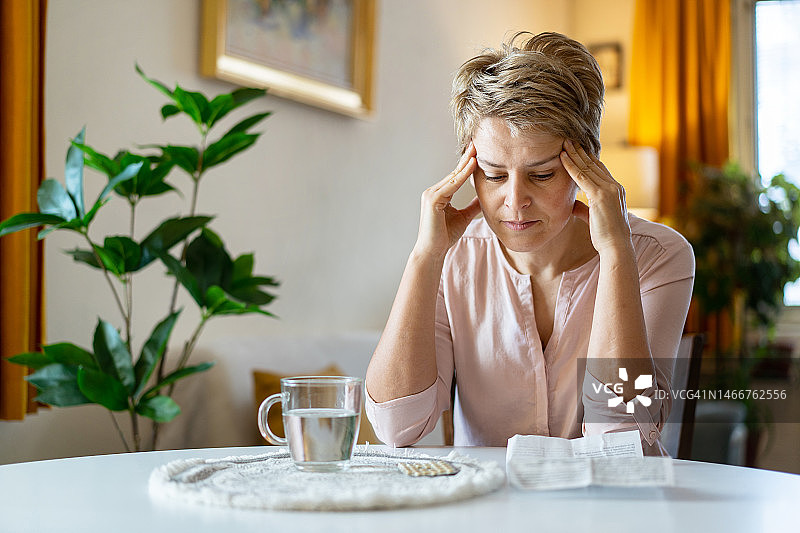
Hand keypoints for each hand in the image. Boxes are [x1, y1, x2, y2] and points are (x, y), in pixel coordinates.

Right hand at [414, 142, 480, 258]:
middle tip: (477, 143)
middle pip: (454, 172)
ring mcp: (431, 194)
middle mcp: (433, 192)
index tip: (477, 153)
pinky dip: (462, 175)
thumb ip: (472, 206)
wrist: (433, 251)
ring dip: (466, 163)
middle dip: (466, 158)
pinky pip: (451, 185)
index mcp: (439, 195)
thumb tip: (484, 198)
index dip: (467, 165)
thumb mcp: (463, 217)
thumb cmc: (444, 237)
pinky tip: (472, 165)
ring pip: (453, 177)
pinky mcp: (432, 200)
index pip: (455, 176)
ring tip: (477, 150)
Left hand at [560, 139, 631, 253]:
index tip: (576, 150)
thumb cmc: (606, 236)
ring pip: (588, 167)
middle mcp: (614, 186)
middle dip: (580, 152)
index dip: (588, 159)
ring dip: (574, 154)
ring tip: (564, 144)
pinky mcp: (601, 196)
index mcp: (615, 190)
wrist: (616, 246)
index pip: (600, 169)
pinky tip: (563, 158)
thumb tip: (572, 204)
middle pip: (594, 164)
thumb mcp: (594, 218)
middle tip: (569, 140)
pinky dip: (571, 166)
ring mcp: (609, 190)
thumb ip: (583, 208)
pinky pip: (582, 177)